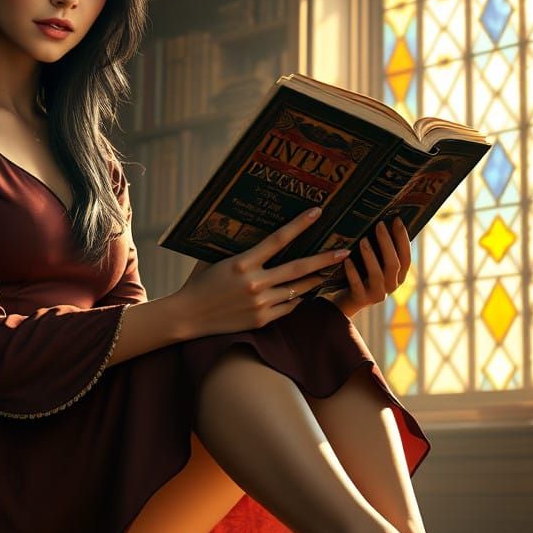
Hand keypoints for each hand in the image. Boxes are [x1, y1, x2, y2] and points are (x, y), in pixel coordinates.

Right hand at [177, 208, 351, 334]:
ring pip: (298, 289)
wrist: (187, 316)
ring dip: (316, 279)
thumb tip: (253, 230)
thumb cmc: (199, 283)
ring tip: (330, 271)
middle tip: (345, 250)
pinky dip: (298, 298)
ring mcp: (260, 303)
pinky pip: (289, 306)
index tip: (318, 212)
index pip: (278, 240)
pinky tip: (305, 292)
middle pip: (299, 268)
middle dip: (325, 259)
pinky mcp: (262, 319)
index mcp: (242, 263)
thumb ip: (237, 249)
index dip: (300, 225)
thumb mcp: (215, 259)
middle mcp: (254, 283)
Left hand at [331, 217, 409, 318]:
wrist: (347, 300)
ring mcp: (377, 294)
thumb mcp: (377, 262)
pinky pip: (357, 285)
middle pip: (393, 264)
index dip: (403, 239)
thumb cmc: (364, 274)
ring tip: (363, 240)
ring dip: (370, 256)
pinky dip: (352, 272)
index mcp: (399, 275)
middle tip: (379, 225)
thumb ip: (384, 248)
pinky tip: (346, 260)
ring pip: (377, 274)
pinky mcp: (361, 299)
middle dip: (387, 243)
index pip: (406, 256)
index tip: (397, 220)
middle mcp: (392, 285)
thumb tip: (386, 219)